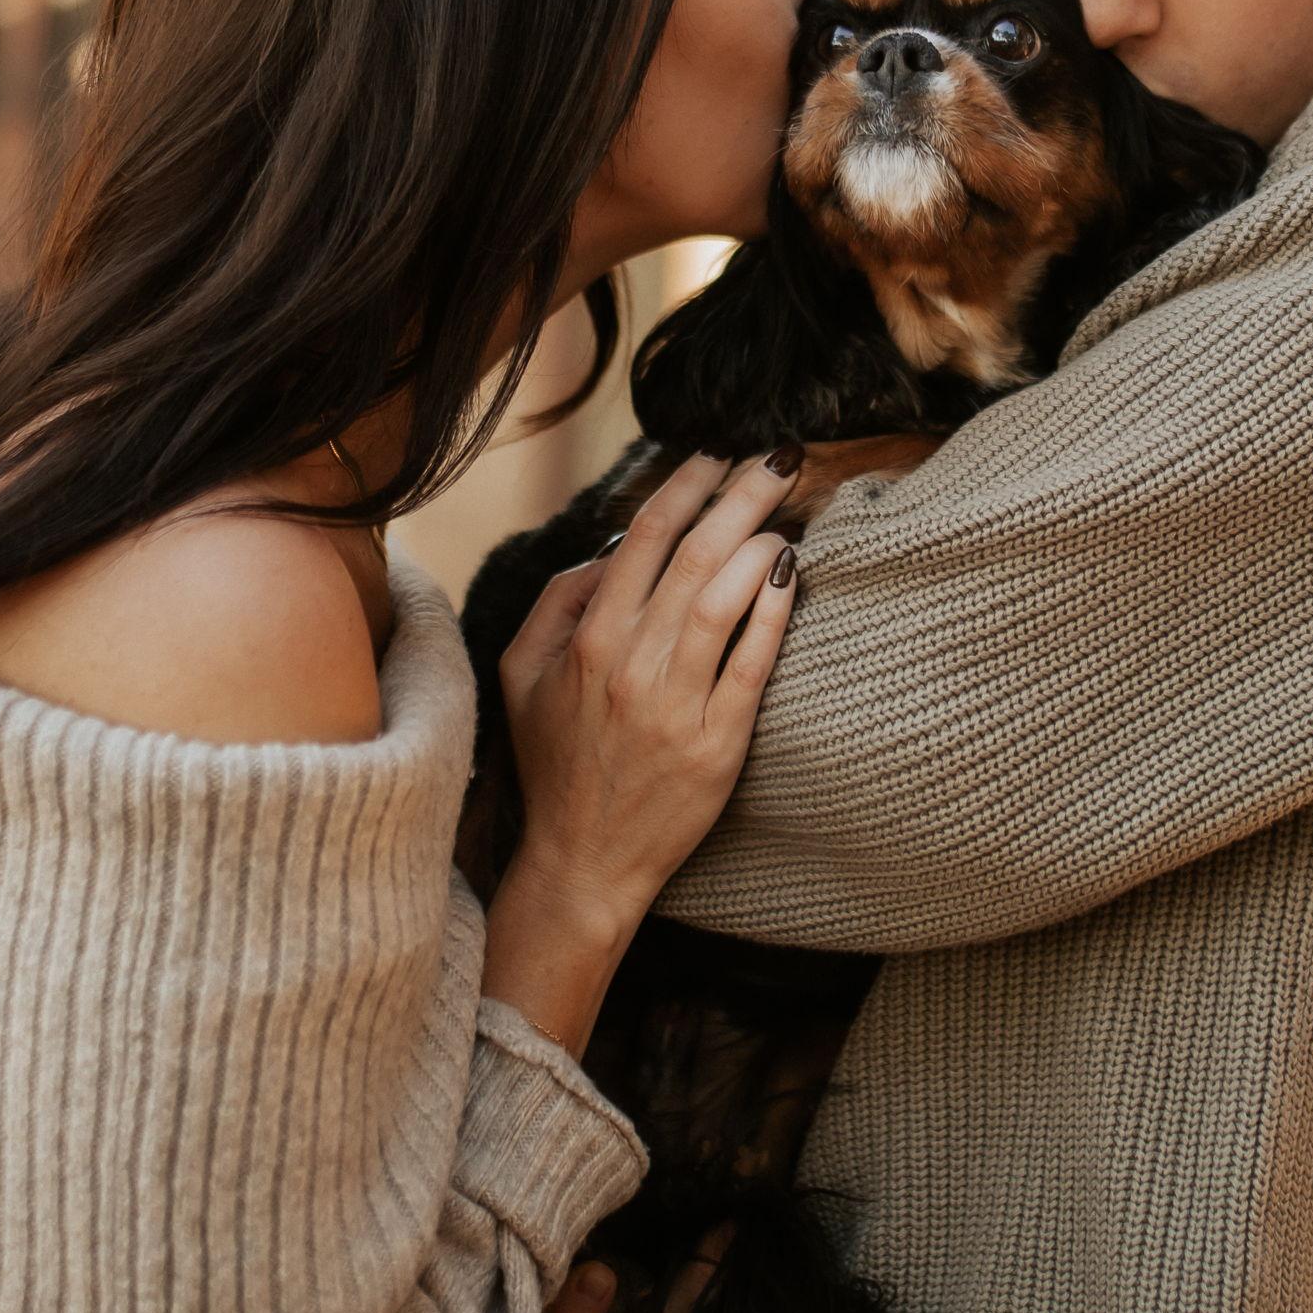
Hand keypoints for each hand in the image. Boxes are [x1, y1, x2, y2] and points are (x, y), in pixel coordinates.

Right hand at [497, 447, 801, 931]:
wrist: (582, 860)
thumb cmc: (554, 761)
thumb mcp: (521, 672)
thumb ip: (558, 600)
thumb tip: (611, 547)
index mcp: (587, 639)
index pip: (645, 537)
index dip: (687, 485)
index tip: (718, 452)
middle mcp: (630, 664)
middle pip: (695, 554)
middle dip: (741, 495)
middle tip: (779, 456)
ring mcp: (675, 706)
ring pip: (724, 601)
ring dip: (760, 546)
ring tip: (787, 514)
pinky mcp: (716, 747)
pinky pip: (752, 666)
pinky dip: (773, 615)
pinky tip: (791, 577)